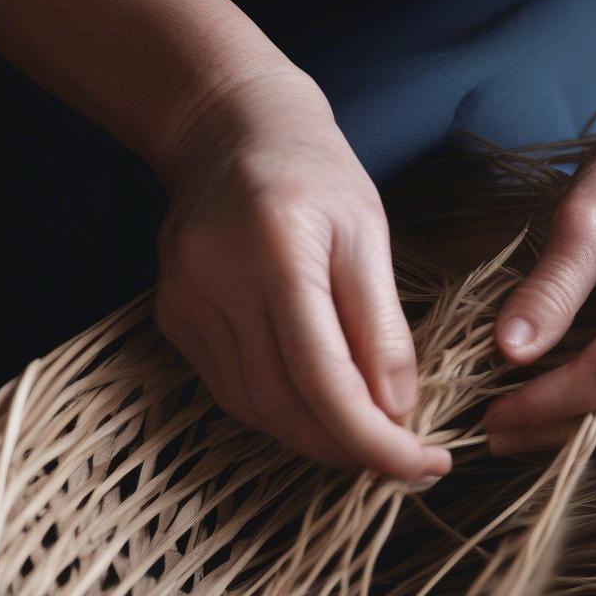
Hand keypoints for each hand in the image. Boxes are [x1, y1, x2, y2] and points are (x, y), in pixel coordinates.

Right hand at [155, 68, 450, 483]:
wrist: (230, 130)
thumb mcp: (369, 235)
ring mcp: (185, 305)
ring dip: (315, 438)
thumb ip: (381, 327)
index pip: (324, 378)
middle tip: (402, 459)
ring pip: (254, 408)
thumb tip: (397, 410)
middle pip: (284, 405)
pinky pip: (230, 390)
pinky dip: (281, 413)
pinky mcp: (173, 317)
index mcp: (277, 255)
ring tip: (366, 439)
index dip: (373, 438)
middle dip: (348, 447)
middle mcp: (217, 285)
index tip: (422, 465)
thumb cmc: (315, 174)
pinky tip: (317, 409)